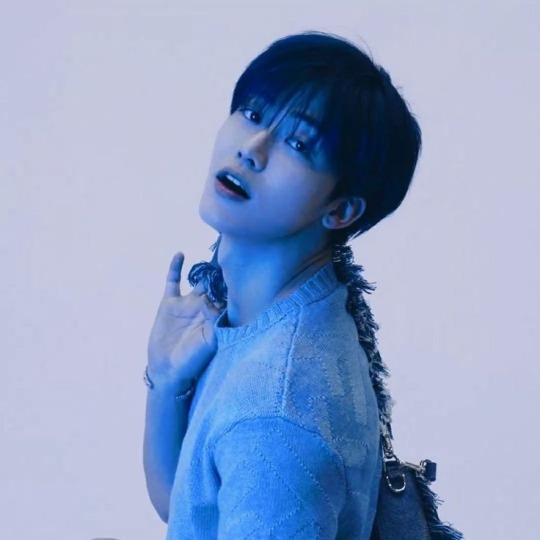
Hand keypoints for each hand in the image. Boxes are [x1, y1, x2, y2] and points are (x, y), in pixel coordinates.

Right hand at [147, 252, 224, 388]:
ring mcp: (187, 304)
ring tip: (214, 251)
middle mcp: (204, 306)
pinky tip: (180, 254)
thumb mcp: (209, 342)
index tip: (246, 265)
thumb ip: (215, 322)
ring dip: (204, 268)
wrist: (169, 369)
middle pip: (216, 284)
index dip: (236, 283)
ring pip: (198, 280)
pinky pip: (172, 282)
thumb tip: (213, 302)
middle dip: (224, 271)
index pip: (229, 294)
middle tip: (235, 250)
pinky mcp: (170, 304)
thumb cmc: (194, 360)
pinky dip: (175, 268)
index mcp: (216, 315)